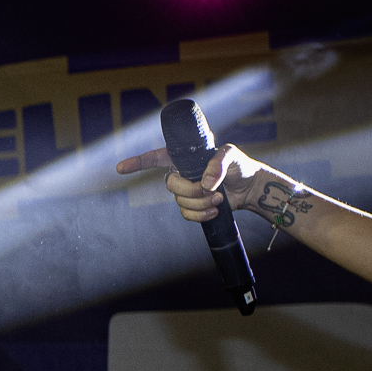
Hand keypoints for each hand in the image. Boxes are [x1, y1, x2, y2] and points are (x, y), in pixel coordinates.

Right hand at [114, 143, 302, 230]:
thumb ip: (217, 164)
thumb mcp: (231, 156)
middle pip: (170, 185)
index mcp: (185, 157)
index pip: (156, 158)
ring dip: (201, 203)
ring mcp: (186, 192)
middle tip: (210, 189)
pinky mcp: (193, 207)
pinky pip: (187, 214)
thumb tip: (205, 183)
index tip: (121, 168)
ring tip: (219, 198)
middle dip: (190, 190)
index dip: (138, 163)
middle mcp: (182, 173)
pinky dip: (201, 215)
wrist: (250, 188)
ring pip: (180, 202)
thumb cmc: (240, 166)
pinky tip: (214, 210)